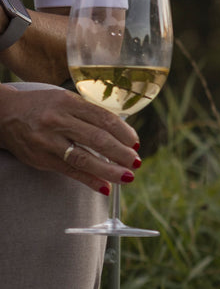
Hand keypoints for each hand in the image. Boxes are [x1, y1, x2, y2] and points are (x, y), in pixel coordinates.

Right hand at [0, 86, 141, 193]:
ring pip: (84, 158)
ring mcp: (48, 141)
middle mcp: (58, 121)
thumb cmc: (44, 107)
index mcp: (69, 102)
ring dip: (109, 170)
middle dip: (121, 153)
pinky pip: (70, 171)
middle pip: (97, 139)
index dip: (124, 133)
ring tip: (127, 177)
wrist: (4, 114)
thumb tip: (122, 135)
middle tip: (136, 162)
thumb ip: (90, 115)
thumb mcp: (66, 101)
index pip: (104, 119)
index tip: (135, 143)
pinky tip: (105, 187)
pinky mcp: (41, 158)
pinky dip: (90, 180)